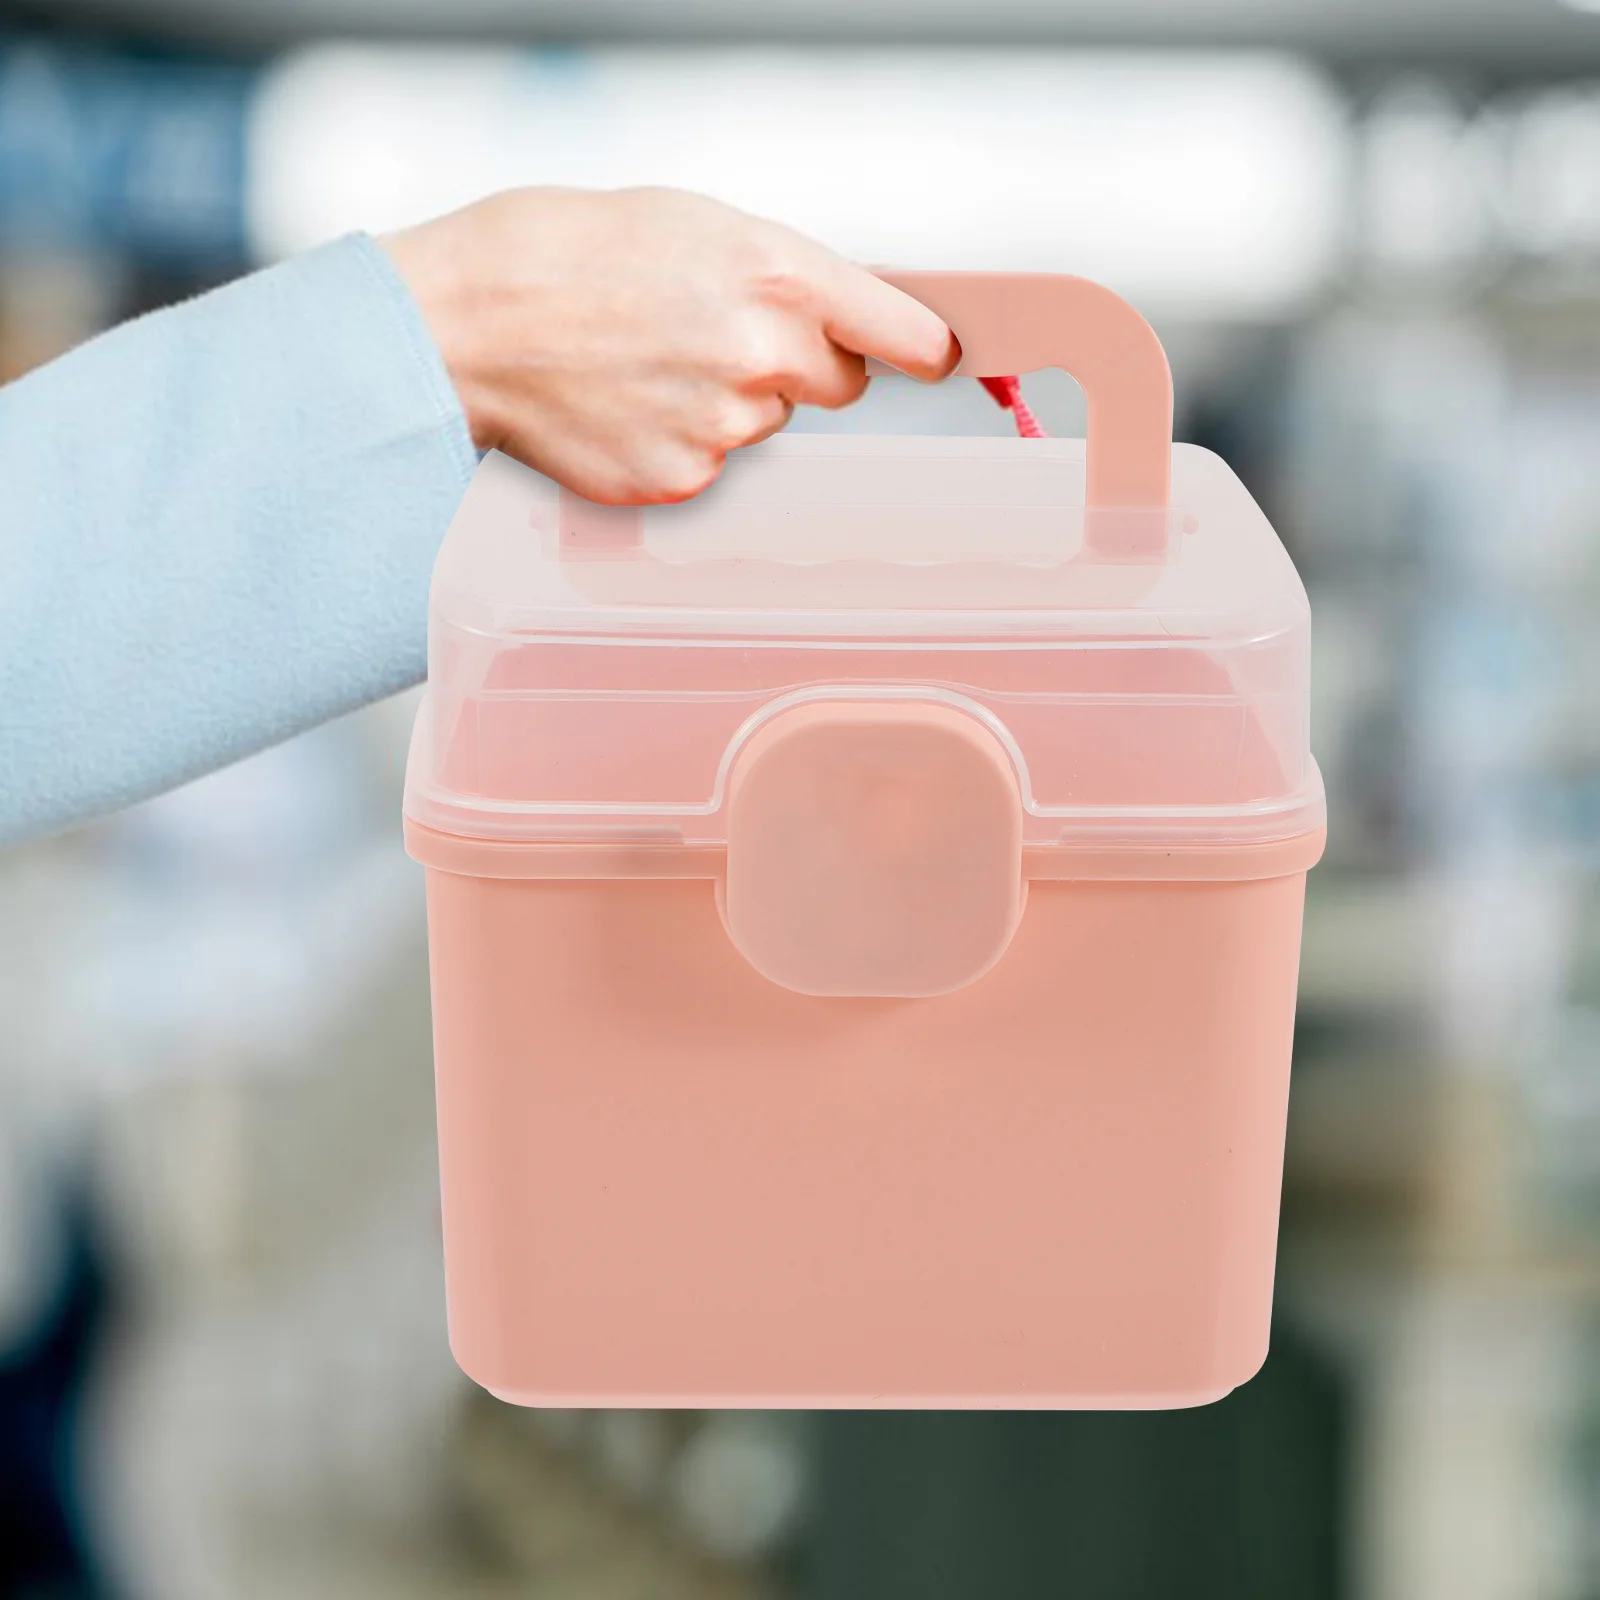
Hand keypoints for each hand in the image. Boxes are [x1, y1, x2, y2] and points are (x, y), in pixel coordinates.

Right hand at [381, 186, 957, 503]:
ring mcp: (721, 430)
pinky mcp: (680, 483)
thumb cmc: (564, 253)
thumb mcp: (691, 224)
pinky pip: (712, 468)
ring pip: (764, 427)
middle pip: (834, 385)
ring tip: (646, 365)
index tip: (938, 356)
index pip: (900, 331)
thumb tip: (835, 314)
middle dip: (797, 366)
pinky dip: (680, 445)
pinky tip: (626, 408)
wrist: (468, 323)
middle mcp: (760, 355)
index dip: (922, 346)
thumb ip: (779, 274)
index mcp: (773, 273)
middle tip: (717, 336)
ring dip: (727, 403)